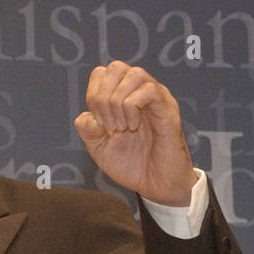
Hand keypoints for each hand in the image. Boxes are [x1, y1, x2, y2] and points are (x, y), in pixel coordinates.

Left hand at [74, 61, 194, 206]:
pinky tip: (133, 127)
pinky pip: (149, 90)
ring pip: (134, 74)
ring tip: (122, 127)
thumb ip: (88, 131)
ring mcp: (156, 98)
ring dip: (118, 102)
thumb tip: (86, 116)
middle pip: (116, 67)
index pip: (102, 74)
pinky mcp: (167, 109)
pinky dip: (132, 108)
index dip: (93, 95)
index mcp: (123, 98)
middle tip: (109, 125)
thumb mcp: (100, 149)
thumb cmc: (133, 166)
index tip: (99, 124)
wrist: (156, 186)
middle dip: (103, 97)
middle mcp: (140, 92)